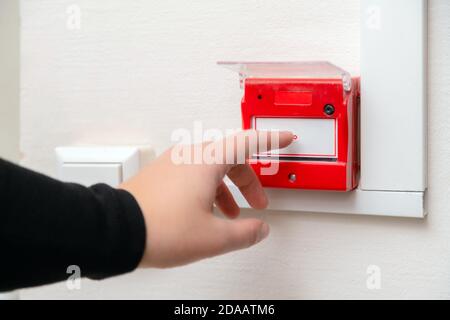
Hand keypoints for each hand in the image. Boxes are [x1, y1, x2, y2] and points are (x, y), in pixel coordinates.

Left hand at [119, 130, 293, 267]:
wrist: (115, 232)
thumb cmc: (159, 228)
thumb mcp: (213, 237)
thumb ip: (244, 233)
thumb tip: (259, 229)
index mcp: (207, 162)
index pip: (248, 143)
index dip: (271, 140)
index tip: (285, 137)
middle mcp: (189, 156)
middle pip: (230, 159)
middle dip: (249, 181)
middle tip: (259, 201)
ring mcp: (172, 164)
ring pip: (210, 168)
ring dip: (227, 189)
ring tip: (231, 214)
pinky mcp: (160, 175)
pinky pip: (192, 175)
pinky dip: (207, 189)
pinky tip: (206, 212)